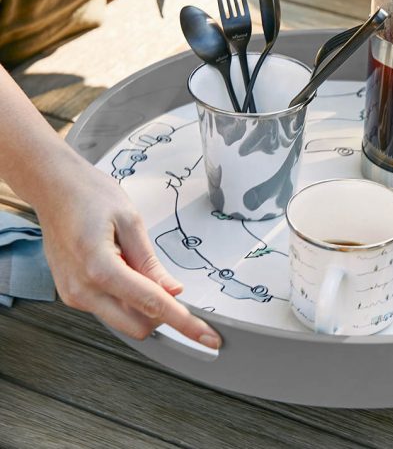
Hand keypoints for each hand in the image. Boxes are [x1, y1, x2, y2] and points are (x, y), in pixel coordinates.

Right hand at [36, 155, 220, 348]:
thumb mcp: (130, 220)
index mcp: (100, 268)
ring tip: (136, 262)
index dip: (184, 323)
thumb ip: (150, 262)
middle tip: (174, 286)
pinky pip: (108, 309)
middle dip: (162, 315)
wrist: (53, 188)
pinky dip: (126, 299)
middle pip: (137, 326)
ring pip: (123, 320)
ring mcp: (73, 295)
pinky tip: (125, 269)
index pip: (152, 304)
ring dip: (142, 305)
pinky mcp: (72, 294)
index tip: (207, 336)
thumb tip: (172, 290)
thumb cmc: (88, 195)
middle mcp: (82, 289)